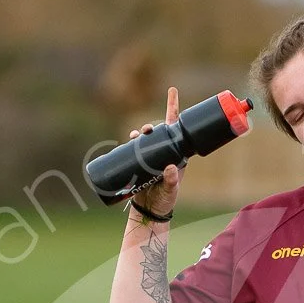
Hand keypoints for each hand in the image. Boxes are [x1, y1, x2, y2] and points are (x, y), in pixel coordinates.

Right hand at [126, 86, 182, 215]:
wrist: (150, 211)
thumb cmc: (164, 201)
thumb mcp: (170, 191)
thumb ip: (172, 181)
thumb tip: (170, 168)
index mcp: (175, 154)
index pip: (175, 128)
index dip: (173, 108)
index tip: (172, 91)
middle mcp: (163, 152)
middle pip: (157, 131)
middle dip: (150, 126)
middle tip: (146, 130)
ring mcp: (150, 157)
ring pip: (143, 139)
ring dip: (139, 134)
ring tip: (135, 136)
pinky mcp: (138, 163)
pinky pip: (132, 149)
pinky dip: (129, 143)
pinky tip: (128, 141)